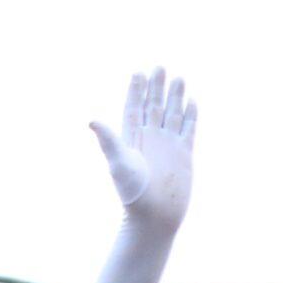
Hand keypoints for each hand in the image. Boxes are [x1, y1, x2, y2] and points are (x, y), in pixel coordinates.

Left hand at [89, 67, 196, 233]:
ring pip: (172, 114)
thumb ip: (108, 140)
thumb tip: (91, 120)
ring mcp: (167, 146)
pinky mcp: (183, 154)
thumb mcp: (119, 163)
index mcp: (132, 139)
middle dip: (156, 88)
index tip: (138, 72)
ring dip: (174, 97)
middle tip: (159, 67)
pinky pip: (188, 129)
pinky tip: (191, 101)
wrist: (155, 215)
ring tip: (177, 77)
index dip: (136, 91)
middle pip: (153, 107)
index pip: (135, 108)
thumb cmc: (133, 193)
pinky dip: (190, 114)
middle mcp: (150, 139)